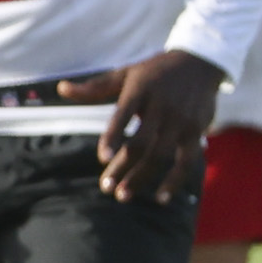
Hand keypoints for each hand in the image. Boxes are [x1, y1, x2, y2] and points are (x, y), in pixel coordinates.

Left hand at [58, 50, 225, 202]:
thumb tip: (61, 89)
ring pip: (161, 155)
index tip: (103, 158)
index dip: (114, 137)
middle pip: (141, 143)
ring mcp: (182, 121)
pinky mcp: (197, 132)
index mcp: (141, 91)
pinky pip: (186, 161)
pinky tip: (160, 198)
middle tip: (105, 188)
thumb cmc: (153, 72)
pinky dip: (175, 181)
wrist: (200, 63)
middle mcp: (163, 107)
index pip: (124, 115)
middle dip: (123, 167)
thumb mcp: (125, 74)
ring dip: (142, 178)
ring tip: (122, 196)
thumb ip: (94, 87)